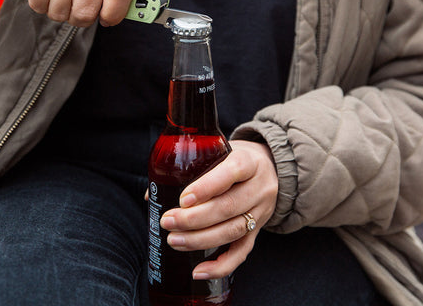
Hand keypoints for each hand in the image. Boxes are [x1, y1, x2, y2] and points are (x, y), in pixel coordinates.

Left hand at [159, 140, 277, 278]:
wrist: (269, 168)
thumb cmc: (234, 158)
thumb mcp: (219, 152)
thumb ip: (191, 168)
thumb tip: (153, 195)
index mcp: (249, 161)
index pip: (231, 173)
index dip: (207, 187)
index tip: (183, 199)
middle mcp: (258, 187)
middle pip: (229, 206)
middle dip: (194, 219)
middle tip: (168, 221)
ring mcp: (261, 211)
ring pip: (233, 231)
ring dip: (200, 240)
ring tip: (174, 241)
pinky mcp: (258, 231)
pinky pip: (241, 252)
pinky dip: (220, 265)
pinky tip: (198, 271)